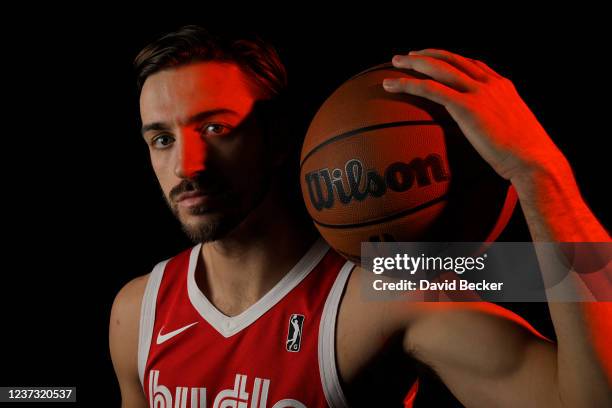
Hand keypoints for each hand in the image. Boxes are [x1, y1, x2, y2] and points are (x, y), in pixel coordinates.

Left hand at [382, 49, 569, 183]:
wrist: (535, 161)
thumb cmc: (526, 158)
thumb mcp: (513, 134)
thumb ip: (497, 127)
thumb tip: (487, 139)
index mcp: (503, 87)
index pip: (473, 64)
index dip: (450, 60)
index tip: (434, 59)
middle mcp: (491, 84)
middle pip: (453, 60)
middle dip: (428, 55)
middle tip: (407, 56)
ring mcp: (479, 93)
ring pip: (439, 68)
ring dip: (414, 63)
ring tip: (394, 63)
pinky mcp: (467, 107)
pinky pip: (431, 90)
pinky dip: (408, 84)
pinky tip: (391, 85)